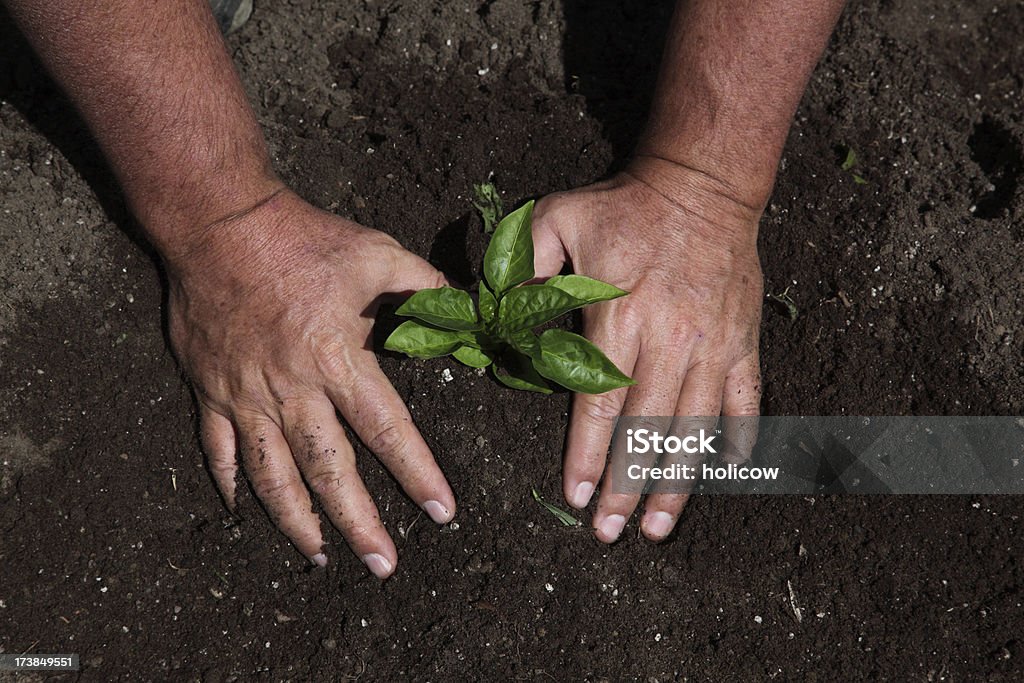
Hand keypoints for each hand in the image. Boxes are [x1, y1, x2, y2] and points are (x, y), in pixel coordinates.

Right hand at [165, 189, 455, 576]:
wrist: (219, 223)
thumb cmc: (302, 238)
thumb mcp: (376, 252)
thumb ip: (422, 286)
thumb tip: (463, 310)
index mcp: (337, 360)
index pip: (387, 430)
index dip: (417, 473)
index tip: (441, 513)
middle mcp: (292, 390)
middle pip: (330, 472)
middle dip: (359, 524)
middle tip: (384, 565)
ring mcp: (246, 396)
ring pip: (272, 476)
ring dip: (297, 522)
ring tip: (319, 556)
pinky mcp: (211, 391)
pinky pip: (217, 449)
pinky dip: (229, 483)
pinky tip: (242, 511)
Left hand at [531, 156, 763, 542]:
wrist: (704, 185)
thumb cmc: (624, 206)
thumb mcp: (556, 218)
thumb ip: (522, 266)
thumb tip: (494, 314)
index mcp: (619, 317)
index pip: (598, 403)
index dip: (587, 455)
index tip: (576, 496)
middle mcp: (668, 341)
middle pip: (645, 430)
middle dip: (626, 487)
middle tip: (611, 531)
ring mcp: (711, 346)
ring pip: (693, 428)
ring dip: (675, 482)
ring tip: (658, 527)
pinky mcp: (742, 341)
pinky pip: (744, 401)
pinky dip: (736, 439)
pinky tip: (722, 474)